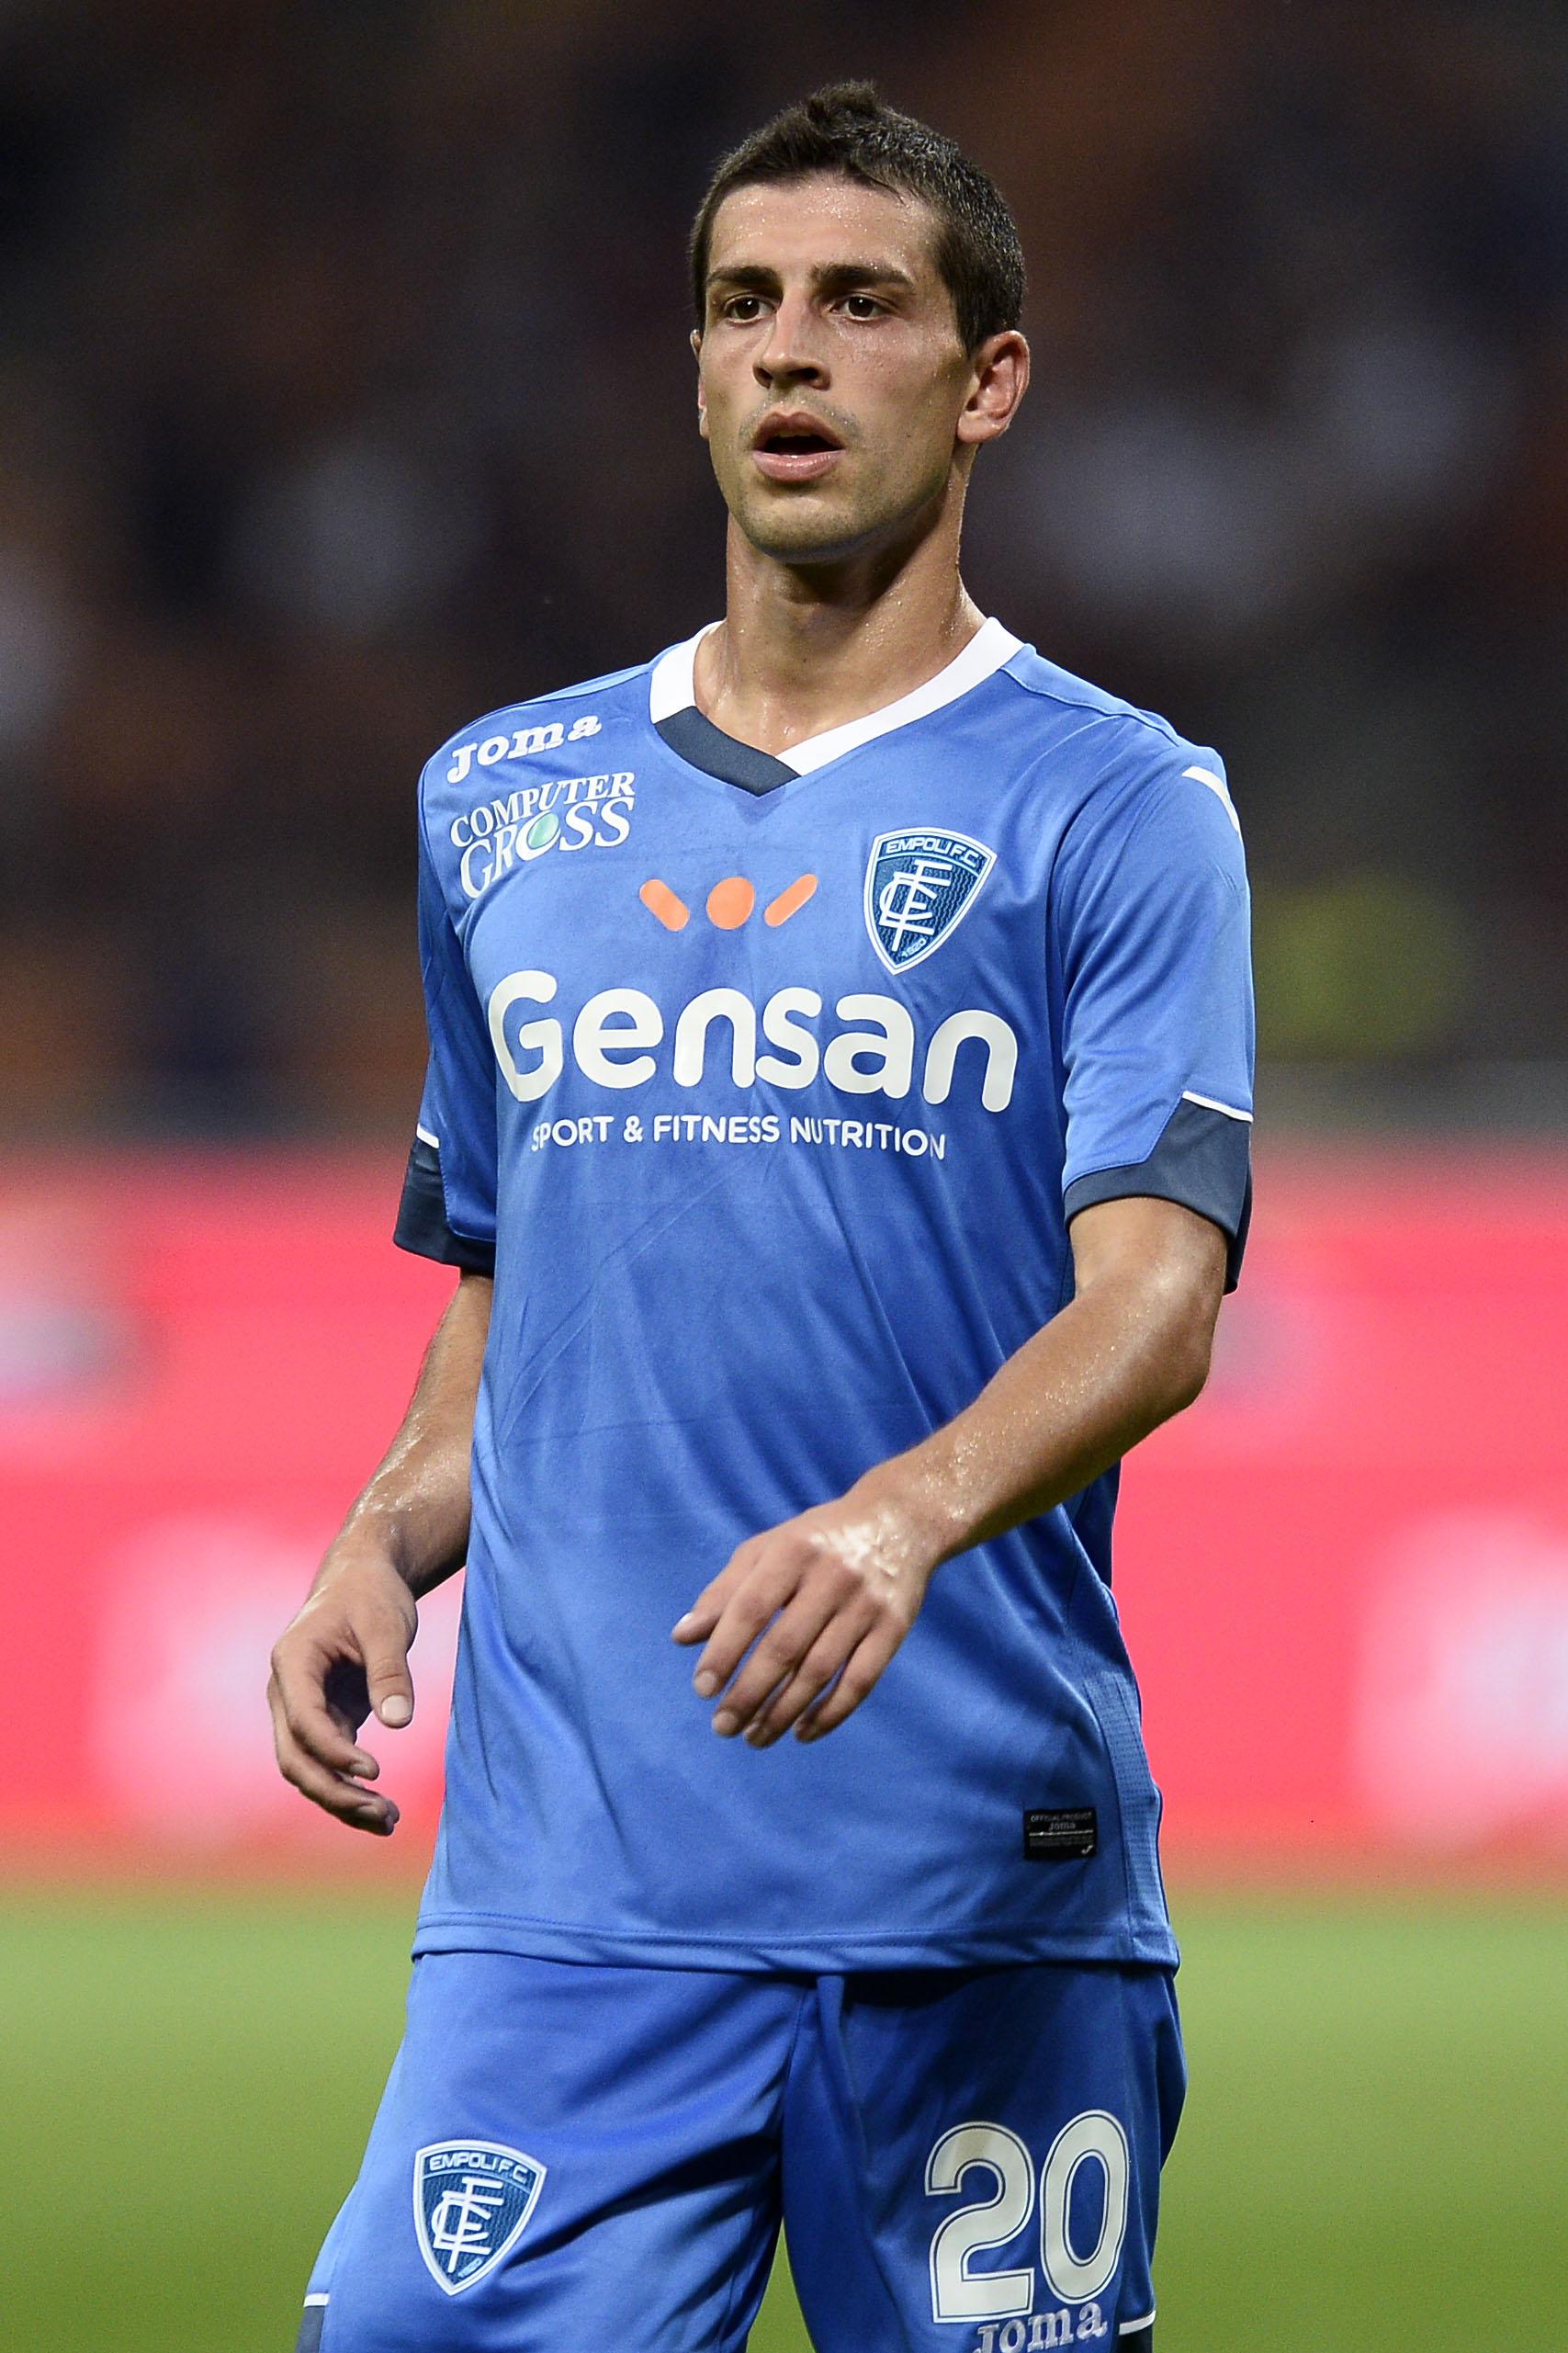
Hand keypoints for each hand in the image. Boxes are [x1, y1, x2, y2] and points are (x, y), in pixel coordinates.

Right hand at [267, 1545, 418, 1834]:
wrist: (363, 1579)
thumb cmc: (371, 1595)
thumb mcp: (387, 1625)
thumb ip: (390, 1672)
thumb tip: (398, 1724)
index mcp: (292, 1663)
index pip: (304, 1721)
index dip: (334, 1751)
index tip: (375, 1770)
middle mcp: (287, 1693)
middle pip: (295, 1758)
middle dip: (334, 1791)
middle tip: (383, 1810)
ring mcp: (302, 1711)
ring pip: (309, 1770)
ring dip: (343, 1800)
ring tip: (390, 1821)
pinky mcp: (324, 1721)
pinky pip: (330, 1765)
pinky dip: (352, 1789)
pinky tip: (385, 1812)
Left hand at [671, 1476, 945, 1746]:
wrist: (899, 1522)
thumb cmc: (817, 1541)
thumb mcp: (767, 1549)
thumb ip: (724, 1591)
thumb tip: (682, 1637)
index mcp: (793, 1551)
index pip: (751, 1609)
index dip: (724, 1651)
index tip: (702, 1689)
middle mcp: (832, 1576)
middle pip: (784, 1647)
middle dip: (749, 1694)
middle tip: (723, 1726)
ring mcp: (866, 1604)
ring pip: (820, 1671)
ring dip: (783, 1712)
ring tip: (754, 1737)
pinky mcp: (894, 1629)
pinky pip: (860, 1682)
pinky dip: (830, 1714)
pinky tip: (802, 1732)